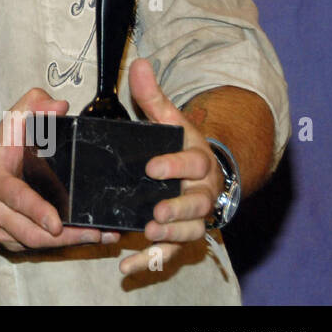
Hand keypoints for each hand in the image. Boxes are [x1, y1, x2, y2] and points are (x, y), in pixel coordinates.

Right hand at [0, 88, 119, 251]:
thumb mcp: (10, 121)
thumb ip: (33, 104)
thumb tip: (60, 106)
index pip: (16, 198)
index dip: (36, 212)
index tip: (56, 224)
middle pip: (30, 232)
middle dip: (65, 236)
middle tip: (96, 233)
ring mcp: (0, 229)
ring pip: (34, 244)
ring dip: (69, 244)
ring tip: (100, 236)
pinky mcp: (8, 241)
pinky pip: (35, 248)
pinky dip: (60, 246)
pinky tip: (85, 238)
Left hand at [119, 58, 222, 275]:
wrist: (204, 174)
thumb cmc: (181, 146)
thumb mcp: (169, 120)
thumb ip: (153, 97)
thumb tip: (138, 63)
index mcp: (198, 160)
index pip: (194, 163)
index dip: (176, 166)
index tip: (153, 167)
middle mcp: (201, 191)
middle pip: (197, 203)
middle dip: (178, 209)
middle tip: (155, 211)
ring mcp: (194, 217)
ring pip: (191, 231)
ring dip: (172, 236)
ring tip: (148, 233)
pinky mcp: (179, 237)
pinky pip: (170, 254)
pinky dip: (150, 262)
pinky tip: (127, 268)